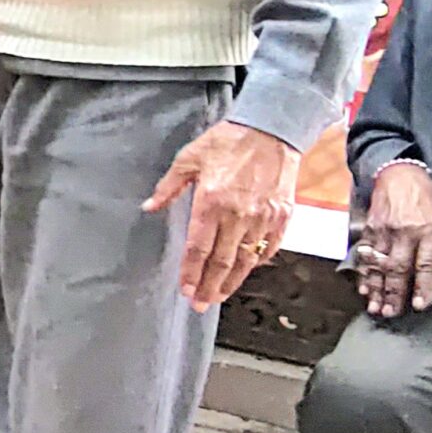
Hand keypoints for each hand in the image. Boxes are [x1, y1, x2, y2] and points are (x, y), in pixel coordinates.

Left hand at [144, 118, 298, 312]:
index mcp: (211, 202)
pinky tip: (246, 271)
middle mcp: (237, 215)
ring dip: (231, 282)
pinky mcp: (281, 216)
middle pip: (221, 261)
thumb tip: (149, 207)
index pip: (198, 248)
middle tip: (199, 304)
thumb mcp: (189, 157)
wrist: (271, 128)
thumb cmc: (229, 140)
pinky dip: (256, 262)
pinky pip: (268, 247)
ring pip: (245, 260)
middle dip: (208, 286)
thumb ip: (169, 187)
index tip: (184, 290)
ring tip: (219, 295)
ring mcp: (262, 217)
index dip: (190, 272)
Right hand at [354, 161, 431, 318]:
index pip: (427, 263)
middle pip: (399, 267)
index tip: (420, 305)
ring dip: (376, 288)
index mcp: (430, 230)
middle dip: (395, 293)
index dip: (424, 286)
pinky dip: (364, 273)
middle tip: (391, 313)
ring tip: (375, 308)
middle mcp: (407, 232)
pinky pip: (366, 254)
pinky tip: (363, 288)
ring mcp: (385, 230)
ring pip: (379, 264)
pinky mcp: (370, 229)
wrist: (400, 174)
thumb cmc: (427, 202)